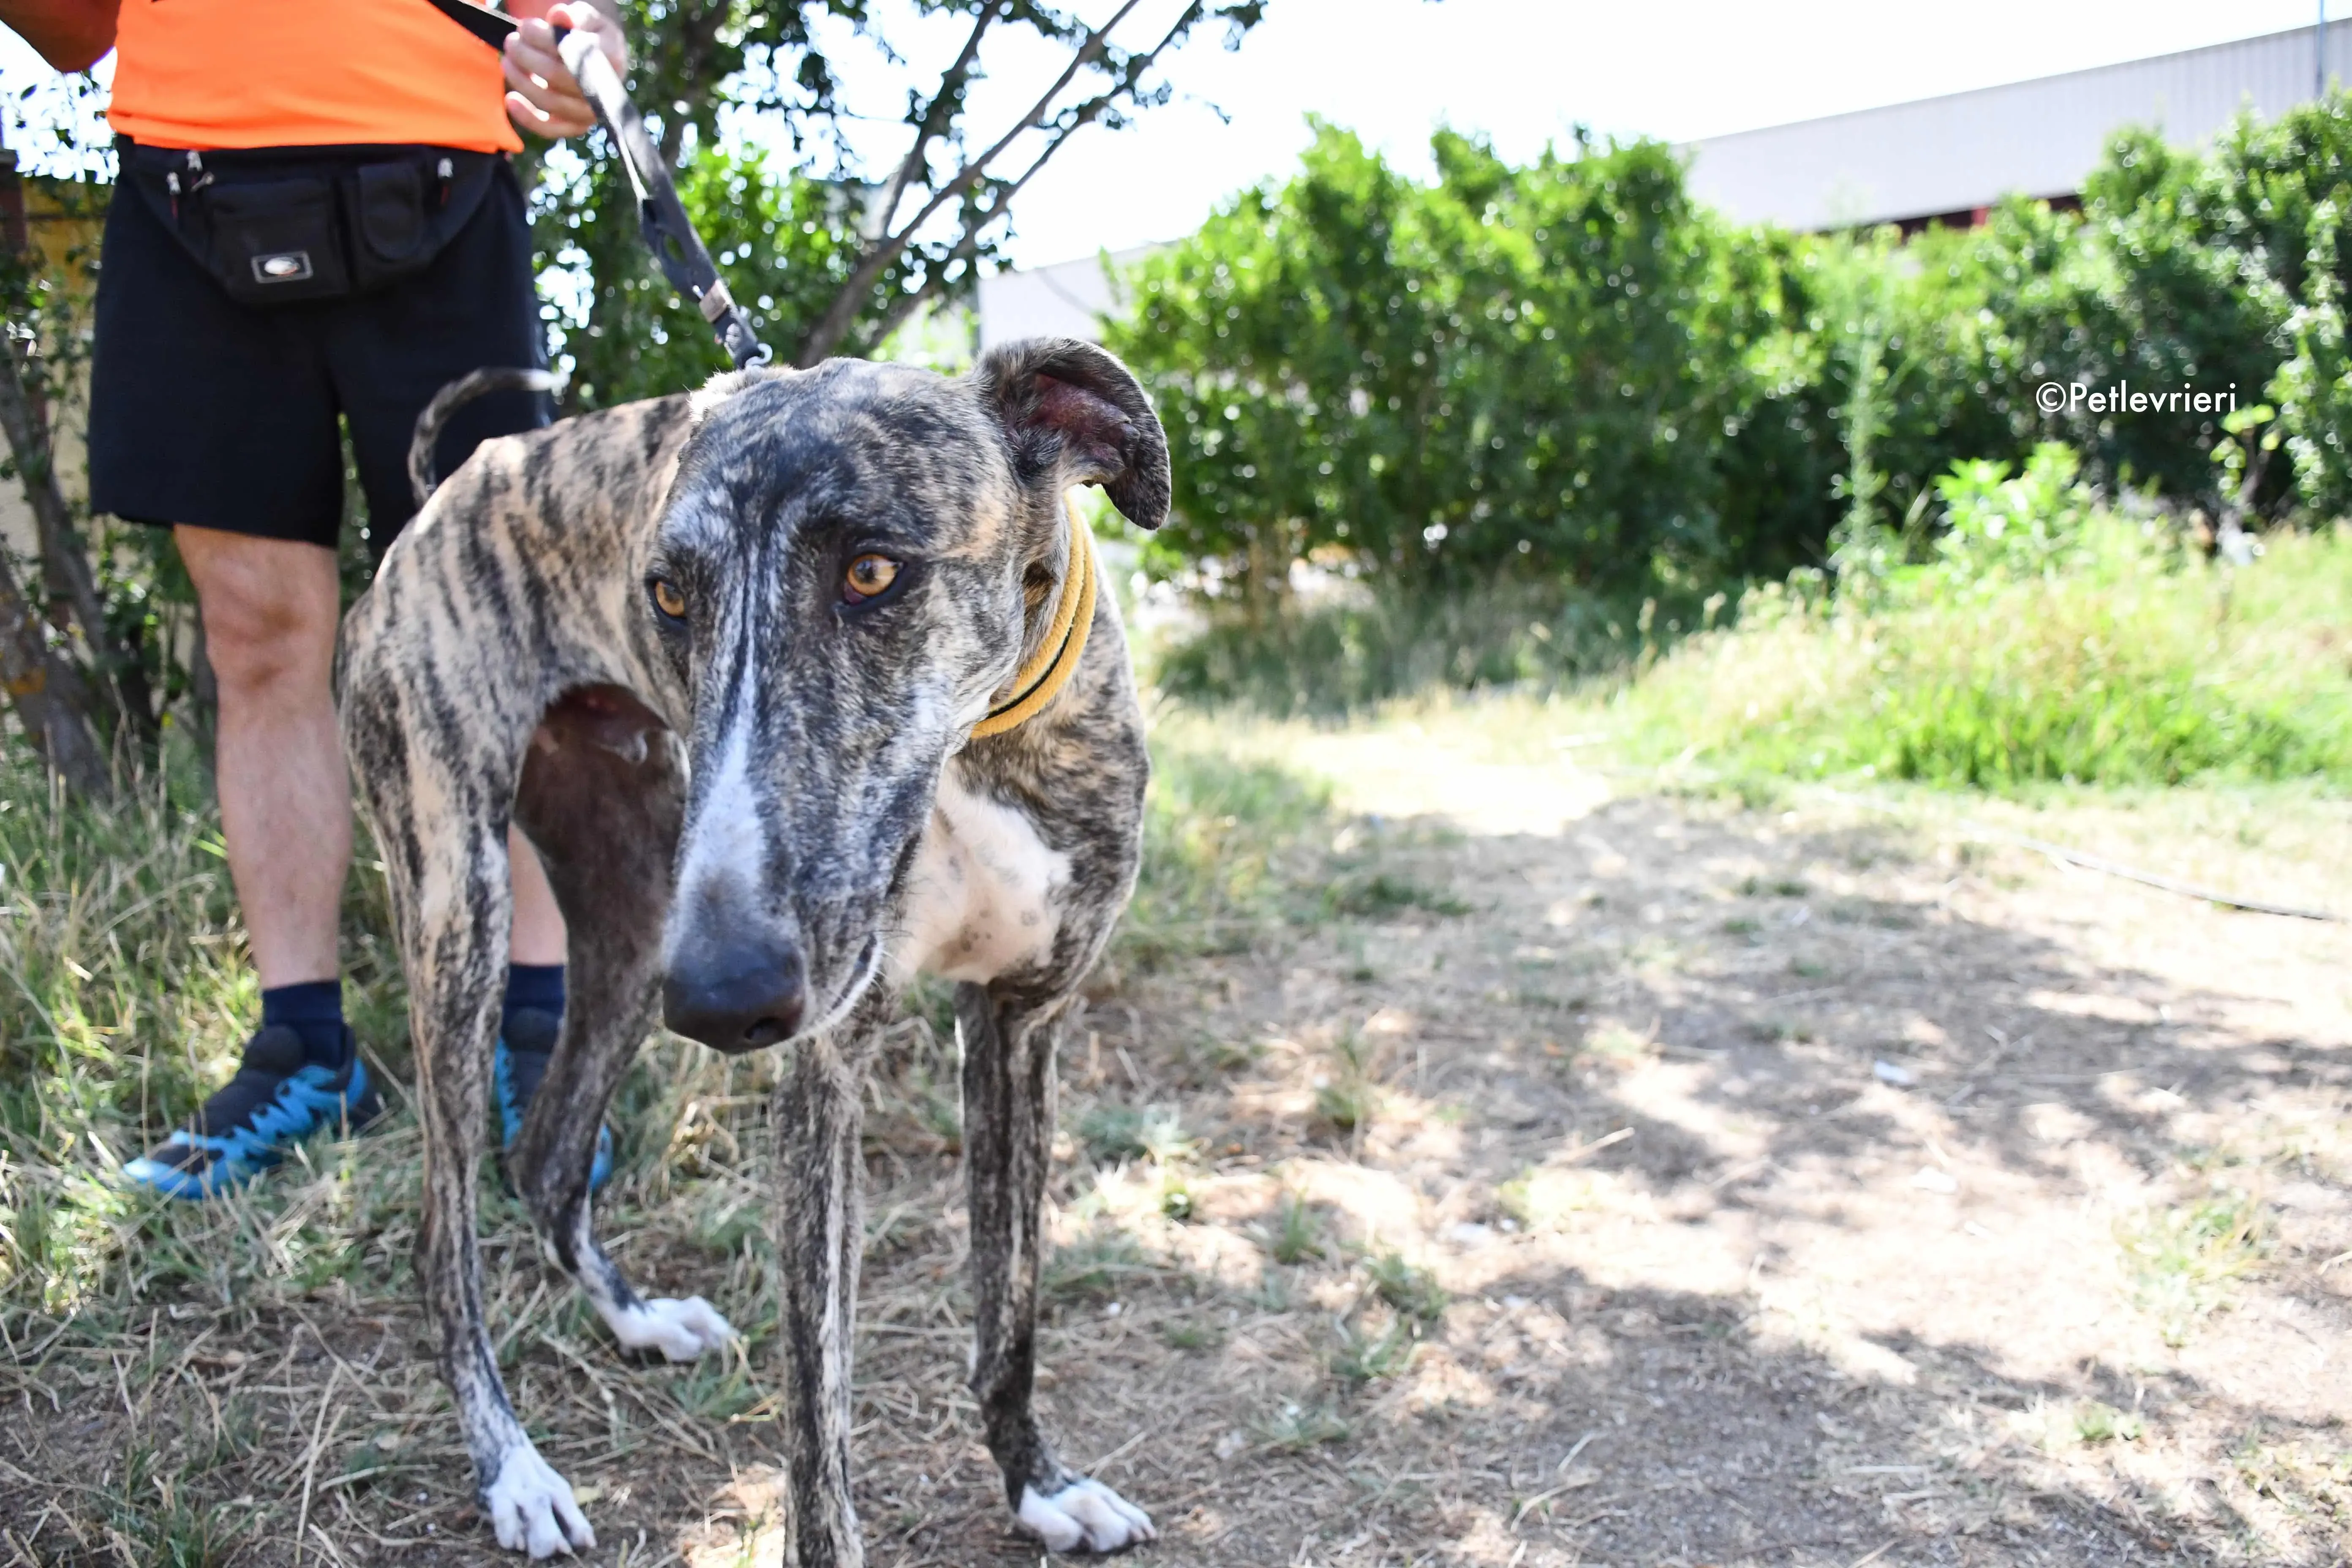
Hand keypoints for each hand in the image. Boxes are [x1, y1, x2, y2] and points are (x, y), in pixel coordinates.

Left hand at [502, 1, 625, 140]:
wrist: (599, 59)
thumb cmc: (588, 34)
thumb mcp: (584, 17)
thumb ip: (574, 15)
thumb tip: (560, 16)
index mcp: (610, 58)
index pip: (571, 51)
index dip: (542, 39)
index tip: (526, 26)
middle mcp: (603, 90)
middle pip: (555, 76)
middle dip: (526, 56)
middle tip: (512, 41)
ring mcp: (590, 112)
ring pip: (549, 101)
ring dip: (520, 80)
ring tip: (508, 60)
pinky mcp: (575, 126)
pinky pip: (550, 128)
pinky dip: (527, 117)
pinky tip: (510, 100)